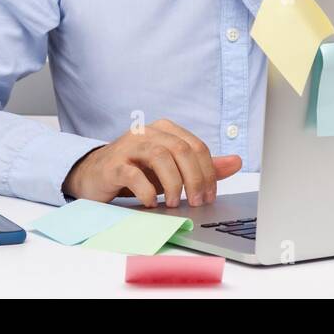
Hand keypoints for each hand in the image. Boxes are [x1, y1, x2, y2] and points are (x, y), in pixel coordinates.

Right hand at [62, 118, 242, 207]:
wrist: (96, 176)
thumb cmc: (138, 171)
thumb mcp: (173, 169)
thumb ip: (203, 166)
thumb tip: (236, 162)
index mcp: (165, 130)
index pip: (196, 147)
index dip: (208, 173)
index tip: (210, 196)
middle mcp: (147, 132)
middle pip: (181, 149)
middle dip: (194, 179)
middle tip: (197, 202)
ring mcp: (128, 146)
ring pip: (159, 156)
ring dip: (172, 184)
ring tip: (175, 203)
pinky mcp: (113, 165)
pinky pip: (133, 174)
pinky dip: (147, 191)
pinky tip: (152, 203)